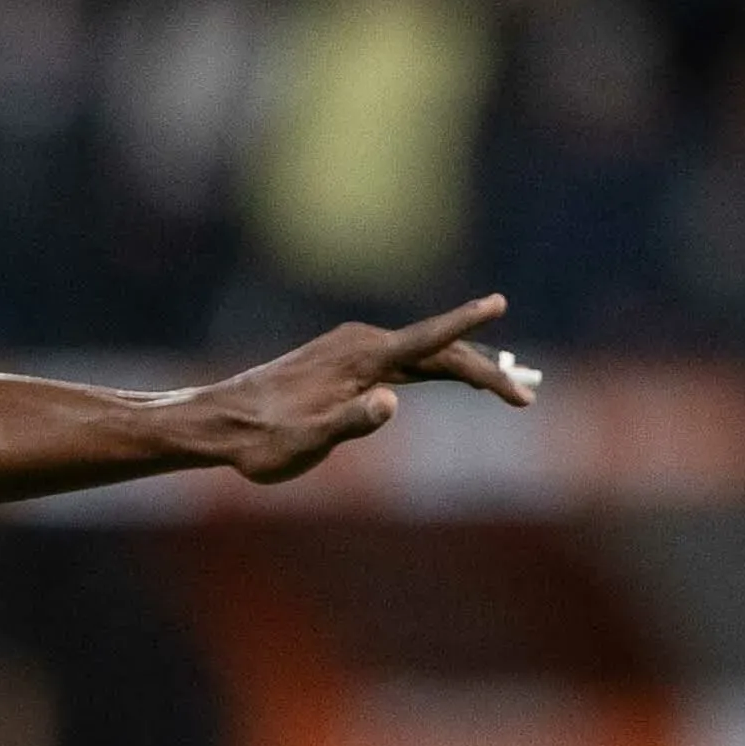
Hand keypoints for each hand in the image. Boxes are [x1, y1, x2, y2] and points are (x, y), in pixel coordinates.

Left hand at [187, 294, 536, 485]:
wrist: (218, 424)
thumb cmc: (261, 440)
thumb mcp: (307, 443)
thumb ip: (351, 422)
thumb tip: (392, 402)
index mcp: (359, 358)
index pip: (426, 340)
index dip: (466, 324)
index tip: (499, 302)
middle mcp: (360, 343)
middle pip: (437, 352)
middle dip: (484, 372)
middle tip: (526, 399)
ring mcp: (352, 348)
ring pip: (424, 355)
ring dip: (465, 370)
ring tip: (509, 391)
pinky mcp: (345, 359)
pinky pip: (405, 360)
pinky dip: (437, 369)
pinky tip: (454, 378)